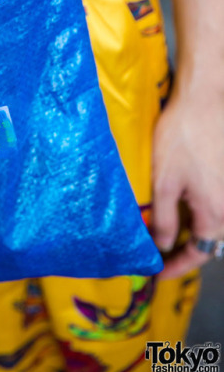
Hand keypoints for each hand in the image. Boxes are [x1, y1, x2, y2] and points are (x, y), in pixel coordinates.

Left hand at [151, 83, 223, 278]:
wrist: (204, 100)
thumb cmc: (182, 135)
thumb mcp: (163, 181)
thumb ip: (164, 219)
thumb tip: (160, 246)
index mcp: (216, 214)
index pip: (196, 254)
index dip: (174, 267)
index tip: (156, 272)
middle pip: (207, 241)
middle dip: (183, 250)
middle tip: (158, 253)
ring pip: (211, 224)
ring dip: (190, 230)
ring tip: (165, 230)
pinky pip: (214, 205)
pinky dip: (197, 212)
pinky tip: (179, 204)